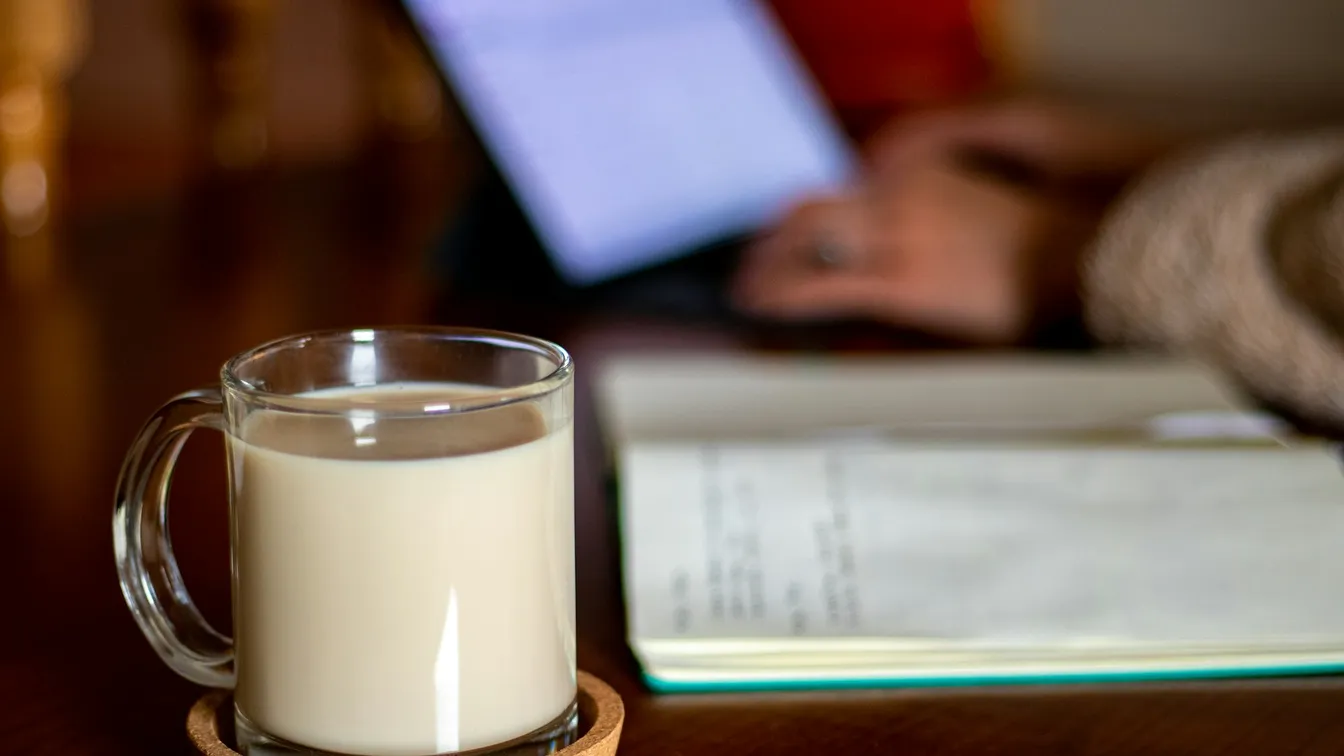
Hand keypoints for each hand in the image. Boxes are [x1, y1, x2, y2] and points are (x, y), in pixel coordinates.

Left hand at [733, 98, 1172, 342]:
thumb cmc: (1032, 247)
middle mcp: (898, 195)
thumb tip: (877, 238)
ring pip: (806, 244)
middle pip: (807, 212)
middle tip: (748, 267)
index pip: (831, 188)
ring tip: (747, 291)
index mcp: (915, 174)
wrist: (1076, 258)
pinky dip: (783, 294)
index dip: (792, 217)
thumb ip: (919, 212)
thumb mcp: (968, 210)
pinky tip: (763, 306)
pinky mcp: (902, 282)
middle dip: (768, 242)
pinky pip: (823, 286)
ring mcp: (898, 237)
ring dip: (766, 268)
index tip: (773, 234)